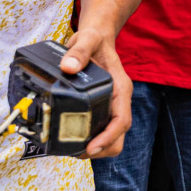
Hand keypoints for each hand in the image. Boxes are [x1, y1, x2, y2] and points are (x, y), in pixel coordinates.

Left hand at [59, 28, 131, 157]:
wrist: (97, 38)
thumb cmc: (95, 40)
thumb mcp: (88, 40)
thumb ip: (79, 51)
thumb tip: (68, 67)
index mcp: (121, 89)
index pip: (121, 121)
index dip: (108, 137)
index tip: (91, 147)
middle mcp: (118, 101)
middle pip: (118, 136)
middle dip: (101, 149)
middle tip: (78, 152)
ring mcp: (110, 106)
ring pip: (111, 137)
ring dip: (95, 147)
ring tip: (72, 149)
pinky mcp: (101, 108)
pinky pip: (99, 130)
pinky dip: (88, 139)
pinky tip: (70, 138)